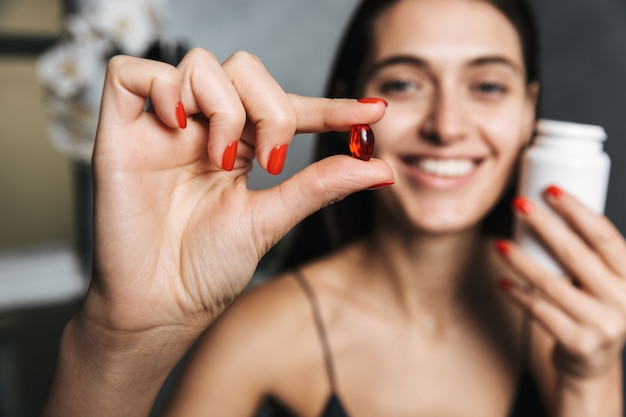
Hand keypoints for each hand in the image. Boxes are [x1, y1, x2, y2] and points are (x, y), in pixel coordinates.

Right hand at [86, 48, 393, 339]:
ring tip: (218, 161)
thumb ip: (319, 186)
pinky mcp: (120, 132)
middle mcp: (202, 130)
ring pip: (199, 65)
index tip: (373, 113)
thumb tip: (381, 169)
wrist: (159, 307)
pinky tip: (178, 129)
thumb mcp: (271, 220)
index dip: (330, 106)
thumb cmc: (206, 270)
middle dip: (269, 106)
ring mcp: (162, 128)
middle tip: (271, 159)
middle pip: (242, 68)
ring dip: (224, 108)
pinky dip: (163, 90)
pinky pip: (132, 73)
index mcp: (238, 148)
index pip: (287, 109)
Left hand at [495, 185, 625, 381]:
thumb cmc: (593, 313)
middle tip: (519, 205)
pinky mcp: (580, 343)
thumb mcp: (605, 283)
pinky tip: (502, 281)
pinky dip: (518, 294)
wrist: (592, 365)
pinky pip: (540, 311)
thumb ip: (592, 257)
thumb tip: (551, 210)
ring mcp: (604, 325)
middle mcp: (625, 301)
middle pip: (576, 254)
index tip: (552, 190)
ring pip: (552, 283)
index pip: (605, 236)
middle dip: (544, 225)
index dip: (577, 210)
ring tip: (500, 244)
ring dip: (521, 260)